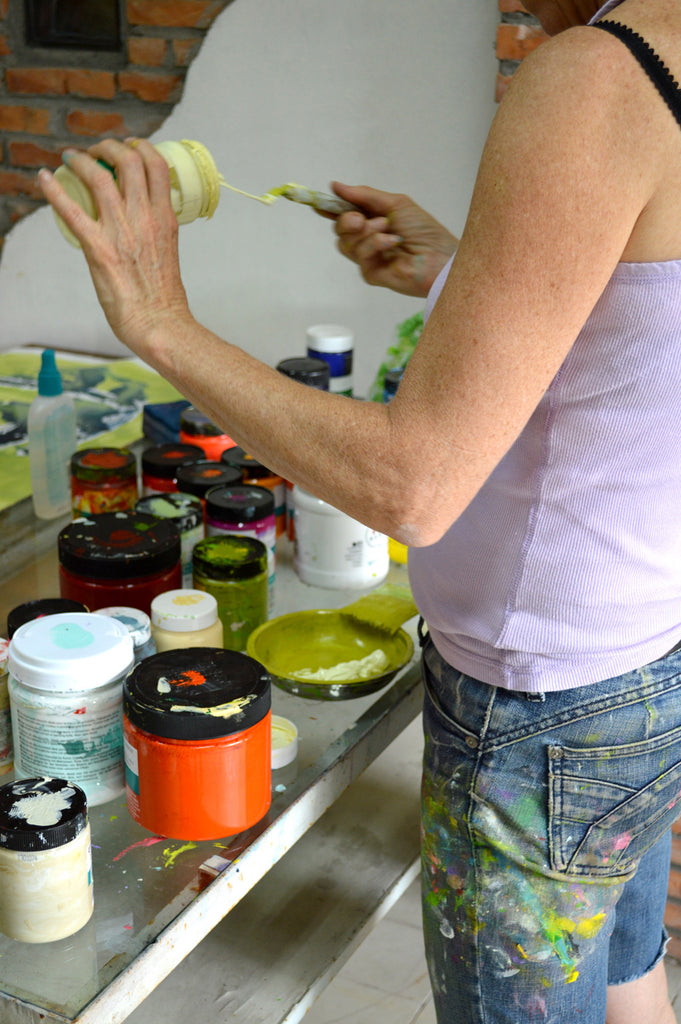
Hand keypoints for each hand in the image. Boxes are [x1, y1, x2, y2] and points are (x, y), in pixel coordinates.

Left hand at [38, 138, 192, 353]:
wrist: (159, 324)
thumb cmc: (164, 299)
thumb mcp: (169, 252)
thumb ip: (155, 231)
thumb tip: (142, 223)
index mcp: (164, 219)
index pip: (157, 166)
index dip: (141, 147)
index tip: (129, 147)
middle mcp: (144, 219)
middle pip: (129, 161)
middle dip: (109, 146)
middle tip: (97, 150)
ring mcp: (121, 232)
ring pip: (99, 176)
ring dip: (81, 159)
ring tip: (73, 157)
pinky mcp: (98, 249)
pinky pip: (71, 211)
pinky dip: (54, 190)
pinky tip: (45, 178)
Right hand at [331, 182, 457, 297]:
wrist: (439, 255)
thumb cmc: (423, 229)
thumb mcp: (395, 203)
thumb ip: (364, 195)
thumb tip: (335, 185)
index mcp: (372, 220)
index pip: (343, 215)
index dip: (329, 208)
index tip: (319, 203)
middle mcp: (367, 239)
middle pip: (339, 230)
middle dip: (347, 221)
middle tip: (362, 219)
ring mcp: (368, 258)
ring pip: (345, 243)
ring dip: (366, 232)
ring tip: (387, 229)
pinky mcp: (371, 273)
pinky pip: (360, 256)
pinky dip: (375, 245)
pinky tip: (392, 243)